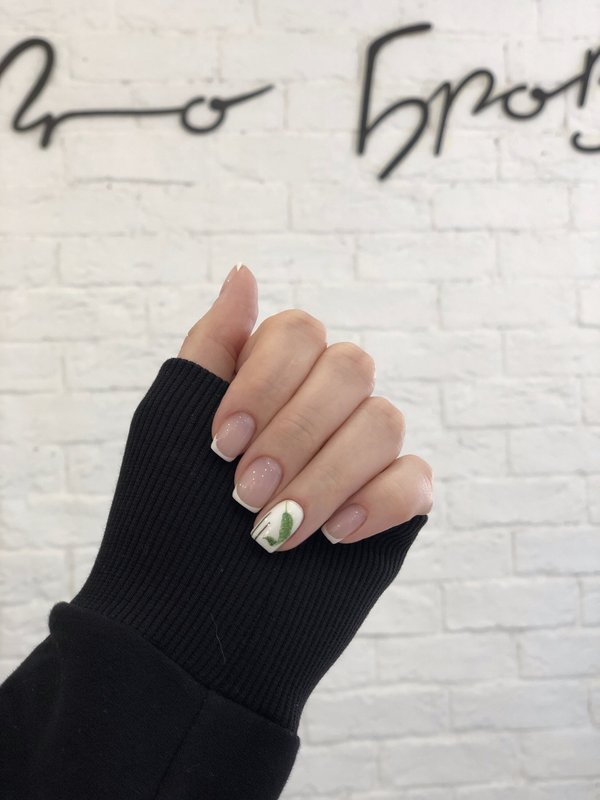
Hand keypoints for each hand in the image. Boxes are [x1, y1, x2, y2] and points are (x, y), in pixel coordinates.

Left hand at [179, 263, 432, 551]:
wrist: (188, 627)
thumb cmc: (169, 520)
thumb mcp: (171, 423)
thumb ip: (212, 346)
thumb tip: (244, 272)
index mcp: (272, 381)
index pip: (300, 331)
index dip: (266, 382)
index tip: (221, 444)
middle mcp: (321, 409)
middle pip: (350, 369)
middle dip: (295, 434)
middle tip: (246, 495)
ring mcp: (359, 456)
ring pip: (384, 420)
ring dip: (325, 477)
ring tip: (277, 531)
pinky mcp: (391, 506)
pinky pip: (415, 477)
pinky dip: (375, 502)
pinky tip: (332, 536)